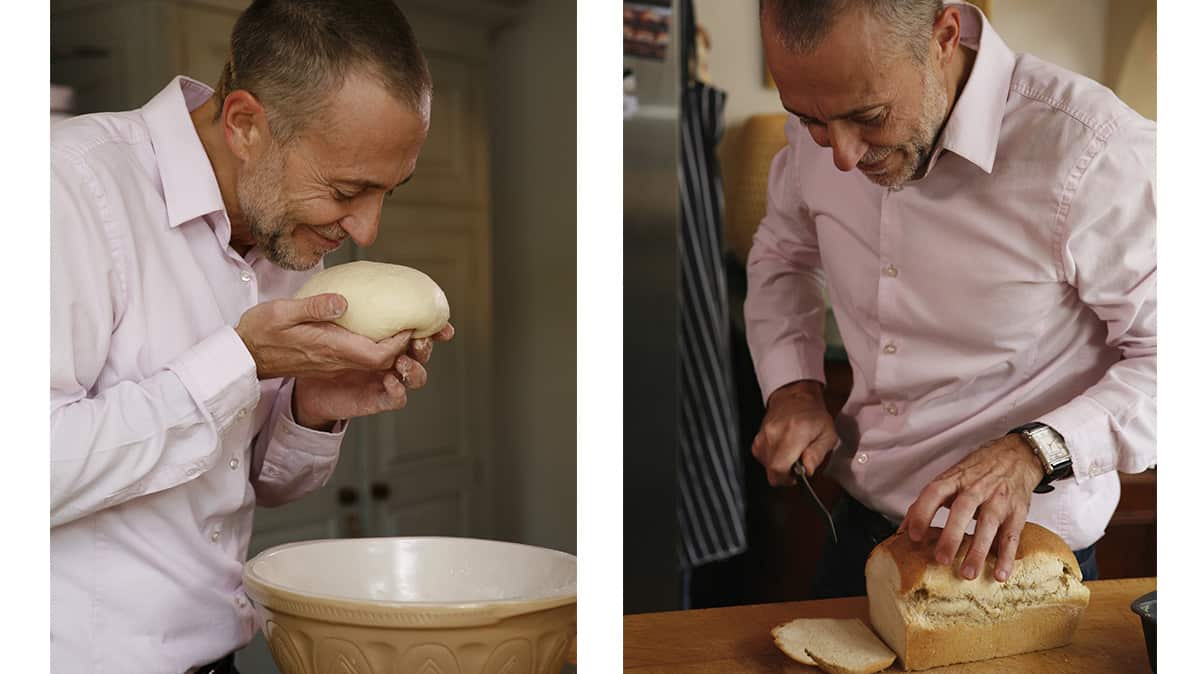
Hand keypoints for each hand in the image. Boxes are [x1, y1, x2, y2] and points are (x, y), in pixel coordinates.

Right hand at [235, 293, 412, 379]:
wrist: (244, 356)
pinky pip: (359, 358)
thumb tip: (343, 301)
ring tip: (402, 324)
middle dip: (403, 346)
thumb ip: (313, 307)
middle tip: (415, 323)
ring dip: (391, 347)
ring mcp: (333, 363)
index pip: (377, 354)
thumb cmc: (260, 332)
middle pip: (382, 361)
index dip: (399, 343)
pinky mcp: (328, 361)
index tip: (410, 323)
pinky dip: (375, 346)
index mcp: (330, 348)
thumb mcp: (282, 312)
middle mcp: (336, 360)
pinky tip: (377, 328)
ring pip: (373, 361)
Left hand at [292, 321, 455, 429]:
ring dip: (415, 369)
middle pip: (422, 353)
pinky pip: (397, 399)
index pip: (418, 331)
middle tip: (418, 340)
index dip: (435, 328)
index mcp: (386, 337)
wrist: (301, 383)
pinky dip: (398, 391)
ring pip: (416, 377)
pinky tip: (389, 380)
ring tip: (402, 362)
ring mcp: (386, 380)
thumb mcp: (320, 323)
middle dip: (425, 347)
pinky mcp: (375, 399)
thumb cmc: (315, 347)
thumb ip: (327, 309)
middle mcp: (391, 359)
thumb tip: (339, 302)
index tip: (441, 324)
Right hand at [751, 380, 838, 485]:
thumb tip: (807, 470)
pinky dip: (771, 459)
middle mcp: (775, 433)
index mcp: (795, 432)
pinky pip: (761, 458)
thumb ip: (817, 455)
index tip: (796, 476)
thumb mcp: (828, 435)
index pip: (779, 467)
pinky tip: (782, 452)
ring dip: (778, 467)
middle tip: (796, 466)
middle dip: (784, 475)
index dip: (787, 478)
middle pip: (771, 470)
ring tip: (790, 455)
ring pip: (765, 466)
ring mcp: (763, 435)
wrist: (795, 397)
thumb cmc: (813, 415)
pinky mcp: (757, 438)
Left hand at [899, 434, 1044, 581]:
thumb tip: (902, 532)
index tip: (913, 536)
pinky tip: (1000, 574)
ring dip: (978, 551)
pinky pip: (1012, 536)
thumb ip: (926, 503)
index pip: (934, 492)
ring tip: (968, 574)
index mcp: (955, 479)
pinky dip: (1006, 556)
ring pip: (989, 525)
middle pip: (962, 510)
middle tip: (941, 560)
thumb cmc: (976, 472)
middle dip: (951, 536)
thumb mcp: (950, 479)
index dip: (922, 513)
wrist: (1016, 456)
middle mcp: (976, 488)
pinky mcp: (1018, 512)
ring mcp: (998, 500)